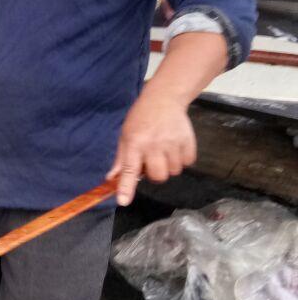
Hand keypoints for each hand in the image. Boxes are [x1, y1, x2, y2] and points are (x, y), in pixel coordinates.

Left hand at [108, 91, 196, 206]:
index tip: (123, 201)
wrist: (164, 98)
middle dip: (154, 173)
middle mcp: (154, 144)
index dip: (126, 187)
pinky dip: (182, 159)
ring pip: (173, 172)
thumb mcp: (125, 135)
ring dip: (168, 166)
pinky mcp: (188, 141)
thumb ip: (120, 159)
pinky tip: (175, 147)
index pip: (129, 169)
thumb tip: (111, 179)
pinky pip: (187, 163)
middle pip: (157, 177)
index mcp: (135, 143)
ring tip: (164, 151)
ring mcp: (173, 143)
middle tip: (151, 161)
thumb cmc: (141, 118)